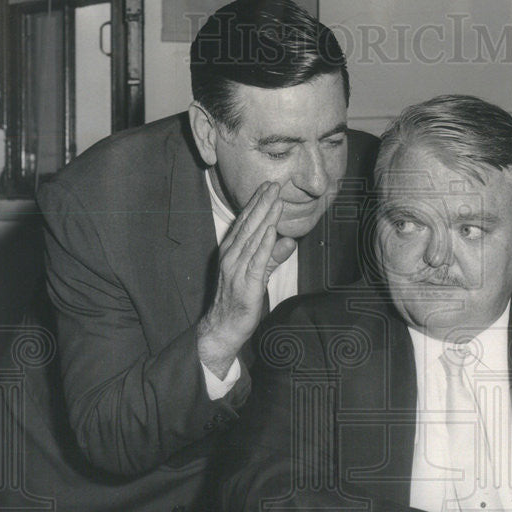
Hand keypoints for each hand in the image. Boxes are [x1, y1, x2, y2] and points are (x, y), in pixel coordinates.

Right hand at [197, 182, 296, 377]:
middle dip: (262, 203)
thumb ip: (272, 257)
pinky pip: (257, 261)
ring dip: (266, 218)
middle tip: (274, 184)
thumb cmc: (238, 300)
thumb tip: (289, 241)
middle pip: (249, 225)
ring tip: (277, 200)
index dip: (256, 204)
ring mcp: (237, 269)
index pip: (245, 223)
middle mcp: (231, 256)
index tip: (267, 187)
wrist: (222, 327)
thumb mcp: (257, 274)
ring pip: (253, 239)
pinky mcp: (246, 284)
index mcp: (231, 252)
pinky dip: (265, 244)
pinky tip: (273, 231)